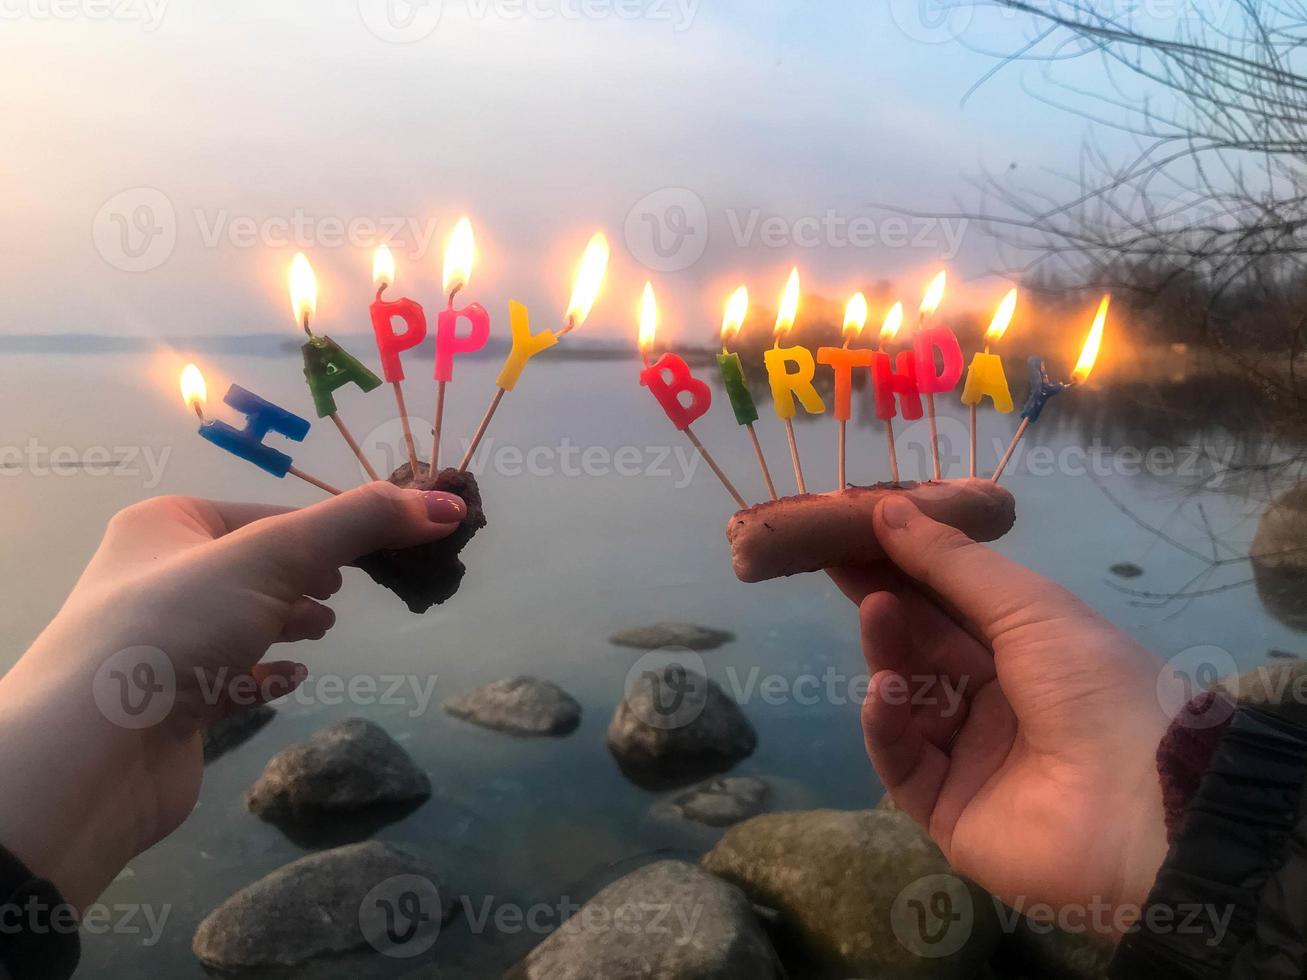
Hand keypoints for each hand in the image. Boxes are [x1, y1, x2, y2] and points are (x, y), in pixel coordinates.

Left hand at [0, 483, 465, 907]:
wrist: (95, 753)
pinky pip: (232, 675)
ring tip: (323, 630)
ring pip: (245, 620)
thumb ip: (363, 525)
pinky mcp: (172, 702)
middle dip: (309, 576)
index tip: (382, 550)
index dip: (329, 530)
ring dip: (289, 622)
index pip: (270, 515)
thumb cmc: (179, 626)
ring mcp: (163, 642)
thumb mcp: (276, 556)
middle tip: (347, 591)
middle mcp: (158, 576)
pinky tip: (288, 680)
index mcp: (167, 524)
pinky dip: (266, 674)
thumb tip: (448, 506)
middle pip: (258, 566)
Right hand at [832, 495, 1175, 934]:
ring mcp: (971, 760)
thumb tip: (887, 506)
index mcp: (1030, 654)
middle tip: (841, 564)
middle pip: (924, 650)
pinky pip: (904, 762)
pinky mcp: (947, 810)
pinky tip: (886, 690)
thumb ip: (951, 562)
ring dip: (888, 655)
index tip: (854, 532)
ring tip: (876, 614)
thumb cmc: (1093, 685)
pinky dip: (887, 724)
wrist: (1140, 806)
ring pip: (909, 700)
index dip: (906, 568)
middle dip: (887, 605)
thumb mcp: (1028, 606)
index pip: (951, 607)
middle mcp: (998, 704)